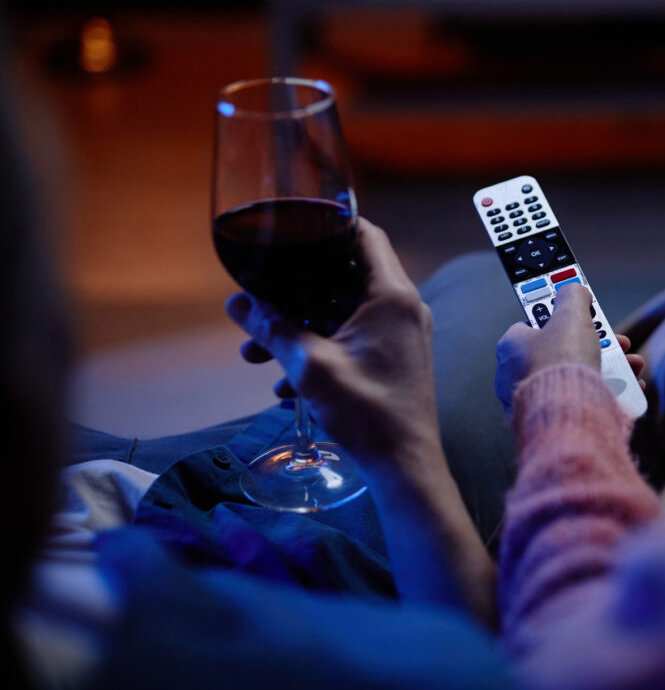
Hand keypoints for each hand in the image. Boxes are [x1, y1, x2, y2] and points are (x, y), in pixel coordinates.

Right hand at [226, 218, 440, 475]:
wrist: (404, 465)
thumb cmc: (367, 411)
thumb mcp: (310, 366)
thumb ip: (272, 329)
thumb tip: (236, 303)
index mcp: (391, 295)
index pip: (364, 234)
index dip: (329, 224)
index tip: (294, 228)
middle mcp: (402, 307)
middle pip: (345, 276)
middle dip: (297, 290)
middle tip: (261, 299)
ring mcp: (400, 334)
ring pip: (342, 314)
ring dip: (300, 328)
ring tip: (256, 354)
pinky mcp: (394, 358)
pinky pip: (352, 340)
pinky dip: (319, 351)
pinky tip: (283, 385)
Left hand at [494, 283, 645, 414]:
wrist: (568, 414)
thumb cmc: (563, 362)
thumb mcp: (572, 315)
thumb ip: (573, 296)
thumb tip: (574, 287)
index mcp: (511, 347)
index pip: (536, 323)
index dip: (565, 318)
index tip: (587, 317)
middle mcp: (514, 375)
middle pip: (563, 352)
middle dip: (598, 346)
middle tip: (619, 344)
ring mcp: (530, 400)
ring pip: (576, 377)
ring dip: (610, 369)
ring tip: (632, 367)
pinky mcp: (549, 420)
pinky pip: (579, 401)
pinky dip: (605, 394)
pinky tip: (627, 391)